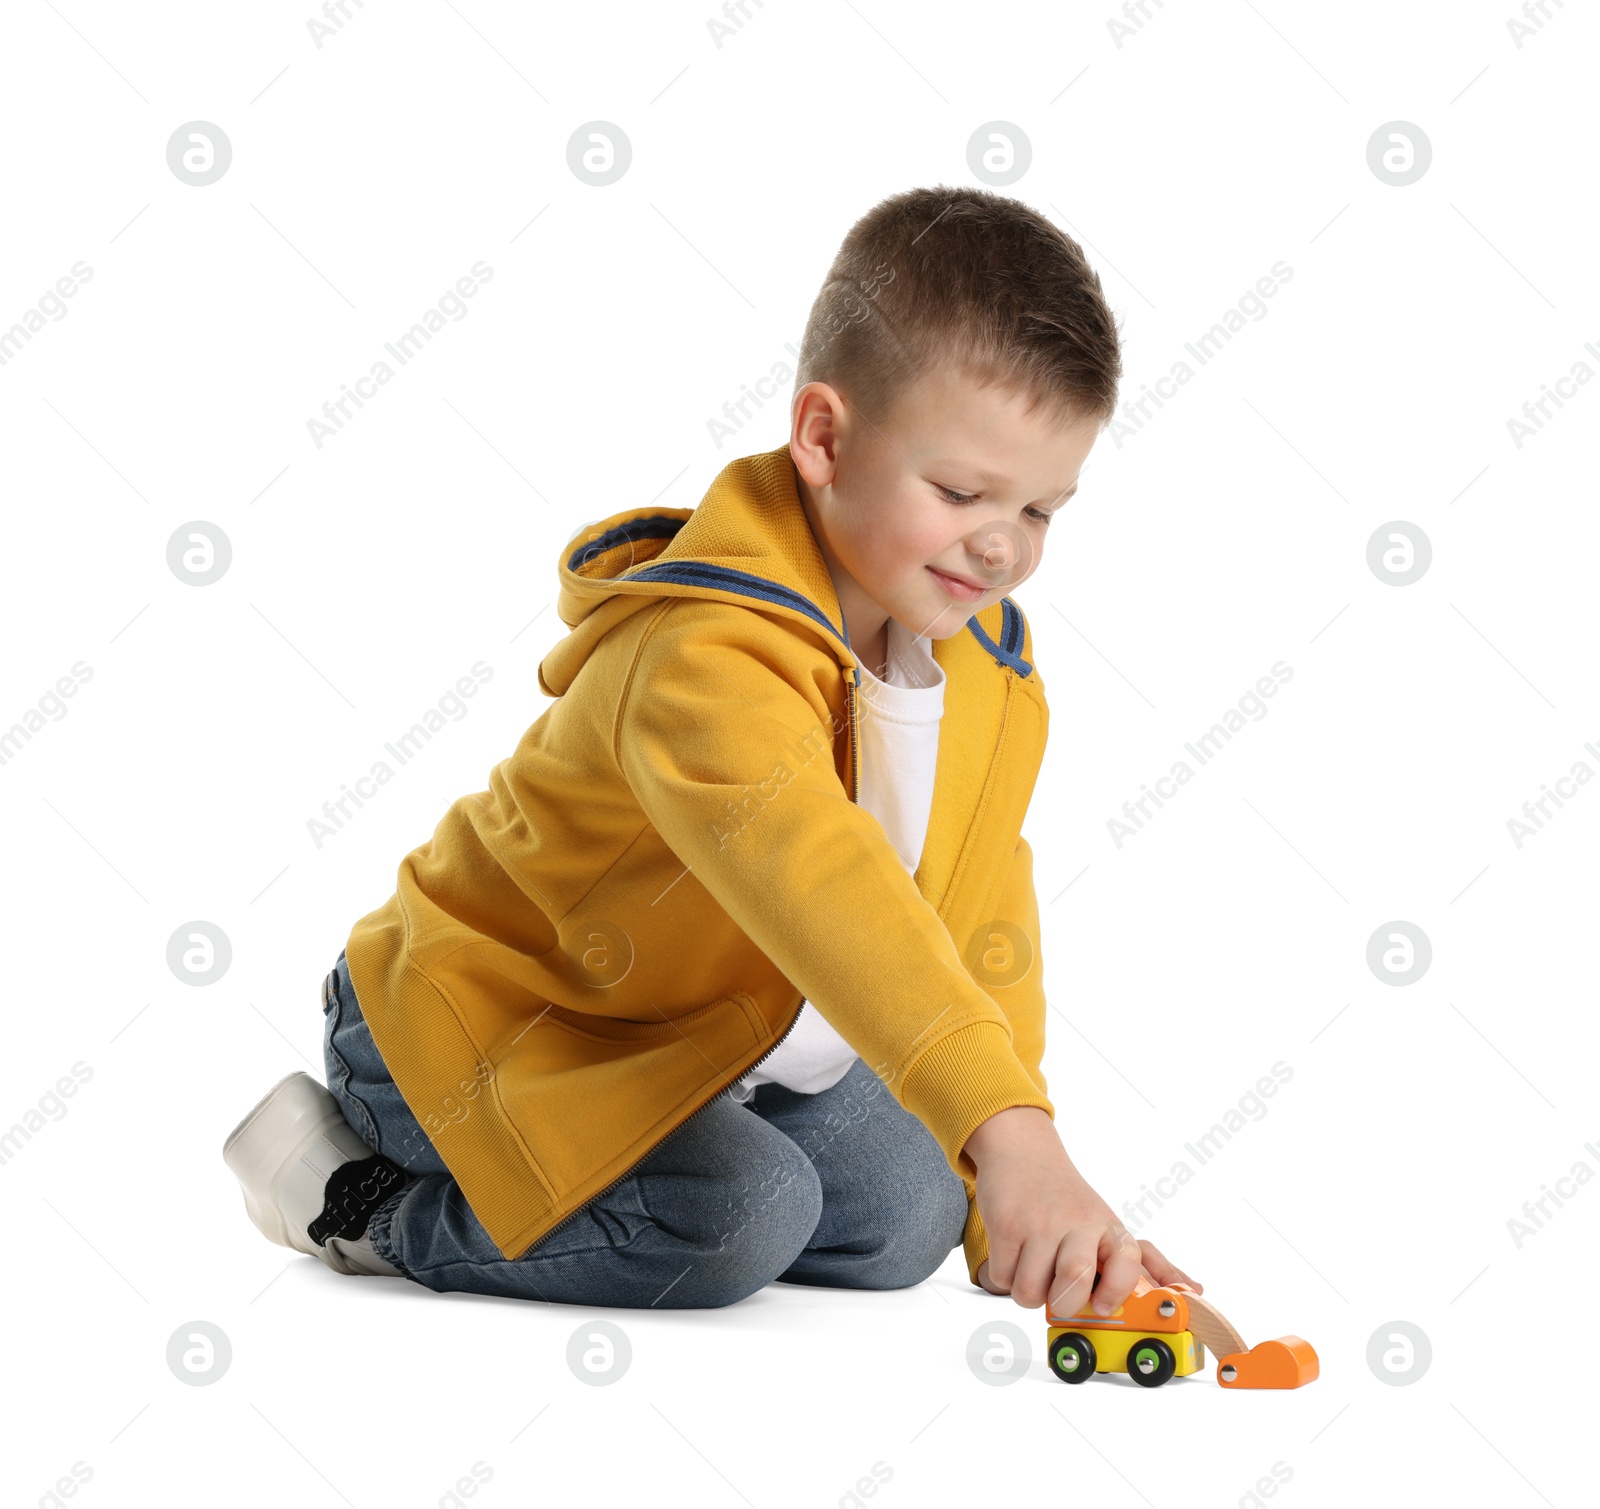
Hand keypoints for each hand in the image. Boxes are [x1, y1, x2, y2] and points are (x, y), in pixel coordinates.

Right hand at [964, 1107, 1202, 1314]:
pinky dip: (1006, 1276)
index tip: (1105, 1305)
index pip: (1127, 1260)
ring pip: (1030, 1291)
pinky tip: (1015, 1254)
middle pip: (1074, 1280)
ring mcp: (1038, 1223)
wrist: (1023, 1153)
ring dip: (1029, 1292)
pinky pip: (1003, 1278)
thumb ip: (1148, 1263)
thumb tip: (1193, 1291)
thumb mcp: (1109, 1226)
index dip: (1117, 1291)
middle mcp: (1076, 1223)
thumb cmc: (1069, 1200)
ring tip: (1035, 1269)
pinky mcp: (1004, 1224)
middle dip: (1064, 1304)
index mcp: (1108, 1227)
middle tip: (1061, 1294)